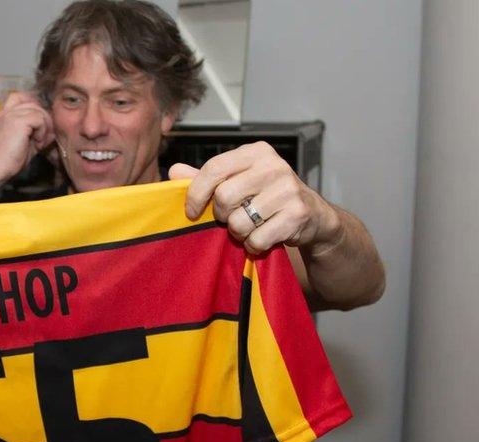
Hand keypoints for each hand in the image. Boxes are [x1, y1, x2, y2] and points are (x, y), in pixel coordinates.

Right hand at [0, 91, 54, 180]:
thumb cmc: (6, 162)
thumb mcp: (25, 144)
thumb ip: (36, 135)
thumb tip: (52, 132)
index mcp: (4, 116)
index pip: (21, 98)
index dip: (34, 108)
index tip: (39, 126)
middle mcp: (6, 112)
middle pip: (33, 103)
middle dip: (43, 118)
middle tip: (43, 138)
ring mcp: (11, 115)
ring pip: (38, 110)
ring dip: (44, 126)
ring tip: (39, 143)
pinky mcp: (18, 122)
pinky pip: (39, 119)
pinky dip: (42, 131)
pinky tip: (37, 144)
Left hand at [173, 142, 341, 254]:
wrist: (312, 215)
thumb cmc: (266, 196)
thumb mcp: (238, 180)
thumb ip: (206, 177)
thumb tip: (173, 171)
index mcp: (255, 152)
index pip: (214, 168)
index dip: (197, 193)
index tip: (192, 211)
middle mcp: (274, 166)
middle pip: (224, 197)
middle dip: (222, 215)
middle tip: (232, 218)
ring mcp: (288, 189)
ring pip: (239, 222)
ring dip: (239, 232)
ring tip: (250, 226)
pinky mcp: (298, 214)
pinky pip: (257, 239)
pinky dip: (254, 245)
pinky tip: (263, 236)